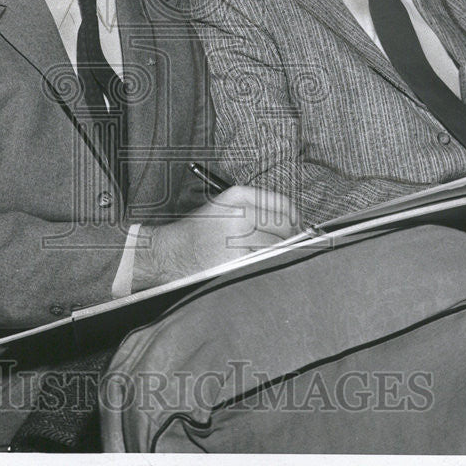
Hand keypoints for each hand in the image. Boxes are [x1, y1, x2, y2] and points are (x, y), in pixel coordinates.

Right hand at [132, 185, 296, 289]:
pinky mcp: (235, 260)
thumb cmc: (197, 234)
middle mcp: (239, 213)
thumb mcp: (224, 207)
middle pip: (285, 229)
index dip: (295, 221)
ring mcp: (237, 237)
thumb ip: (257, 210)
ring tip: (266, 261)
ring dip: (278, 257)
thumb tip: (295, 227)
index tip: (297, 231)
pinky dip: (265, 269)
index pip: (283, 206)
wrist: (168, 253)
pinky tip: (254, 270)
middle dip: (290, 242)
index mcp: (237, 196)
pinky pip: (263, 265)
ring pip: (277, 249)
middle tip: (287, 251)